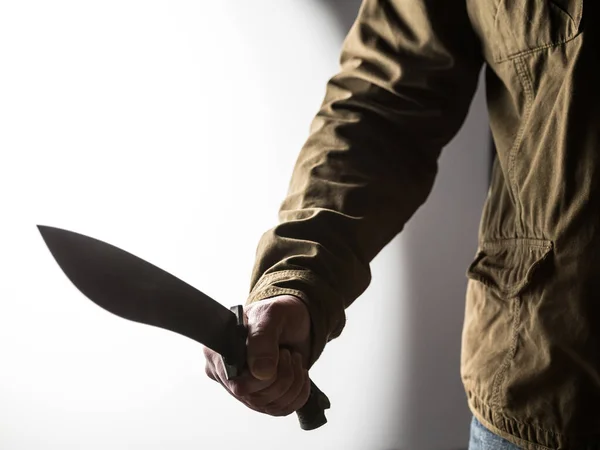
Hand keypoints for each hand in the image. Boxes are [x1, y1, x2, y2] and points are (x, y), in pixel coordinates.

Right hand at [203, 294, 311, 416]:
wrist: (296, 321)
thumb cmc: (279, 313)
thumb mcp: (270, 315)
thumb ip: (262, 339)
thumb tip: (261, 373)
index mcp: (219, 353)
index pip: (236, 383)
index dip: (262, 377)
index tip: (280, 353)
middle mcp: (228, 374)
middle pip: (255, 398)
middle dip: (282, 377)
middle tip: (287, 353)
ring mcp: (246, 388)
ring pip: (269, 406)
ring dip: (292, 383)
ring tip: (293, 359)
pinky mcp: (263, 396)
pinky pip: (281, 409)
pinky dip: (298, 393)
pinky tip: (299, 373)